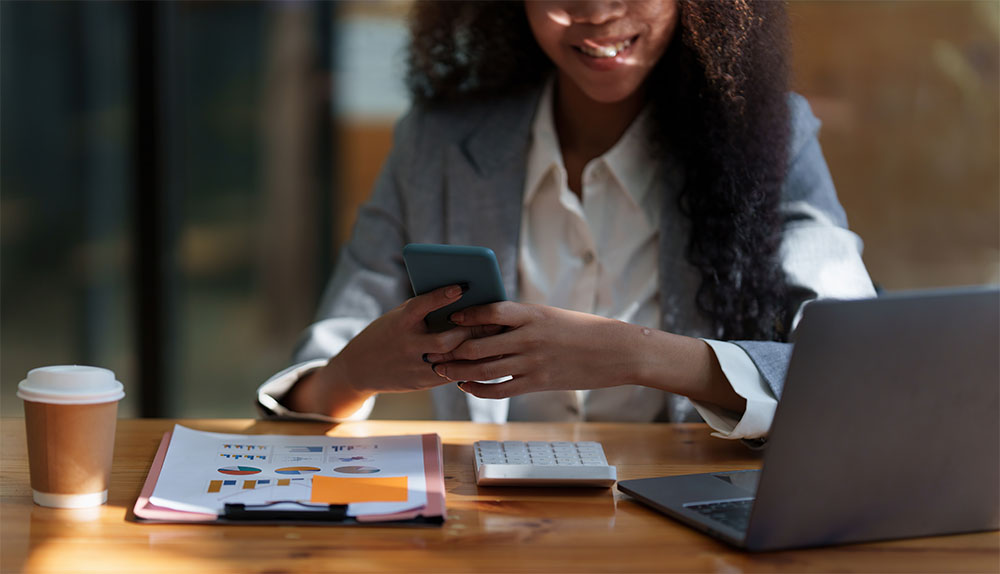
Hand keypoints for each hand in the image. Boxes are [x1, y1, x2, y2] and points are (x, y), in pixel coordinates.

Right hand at [285, 285, 500, 416]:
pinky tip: (484, 356)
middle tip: (495, 320)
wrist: (360, 368)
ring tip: (494, 338)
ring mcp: (415, 366)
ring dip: (475, 349)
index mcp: (400, 322)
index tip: (462, 286)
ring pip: (452, 359)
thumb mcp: (398, 317)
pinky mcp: (421, 382)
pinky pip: (451, 373)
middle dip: (472, 330)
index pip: (422, 305)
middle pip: (446, 339)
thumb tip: (461, 298)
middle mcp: (407, 344)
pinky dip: (468, 364)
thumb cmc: (387, 333)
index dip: (442, 296)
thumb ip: (423, 310)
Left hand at [423, 302, 638, 398]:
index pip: (491, 310)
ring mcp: (533, 362)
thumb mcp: (550, 316)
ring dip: (459, 370)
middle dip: (452, 348)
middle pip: (479, 344)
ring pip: (485, 368)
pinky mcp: (538, 383)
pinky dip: (479, 388)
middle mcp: (529, 337)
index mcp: (532, 313)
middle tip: (433, 350)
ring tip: (442, 370)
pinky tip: (467, 386)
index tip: (450, 317)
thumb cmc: (582, 330)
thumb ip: (522, 320)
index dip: (467, 315)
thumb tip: (489, 322)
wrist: (615, 351)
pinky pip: (501, 389)